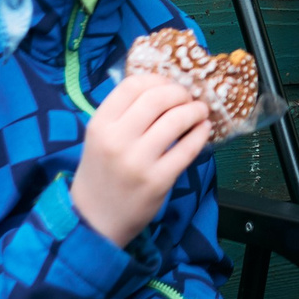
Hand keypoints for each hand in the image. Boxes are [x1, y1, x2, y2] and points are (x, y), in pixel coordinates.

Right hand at [68, 74, 210, 247]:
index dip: (157, 79)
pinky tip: (203, 129)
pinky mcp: (157, 180)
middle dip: (179, 93)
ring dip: (195, 110)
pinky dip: (200, 134)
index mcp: (100, 125)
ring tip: (200, 111)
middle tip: (188, 97)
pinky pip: (187, 149)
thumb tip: (163, 86)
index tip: (169, 84)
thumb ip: (124, 113)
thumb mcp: (100, 137)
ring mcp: (137, 161)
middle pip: (157, 98)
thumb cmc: (102, 171)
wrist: (95, 219)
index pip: (132, 86)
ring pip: (176, 121)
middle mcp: (116, 140)